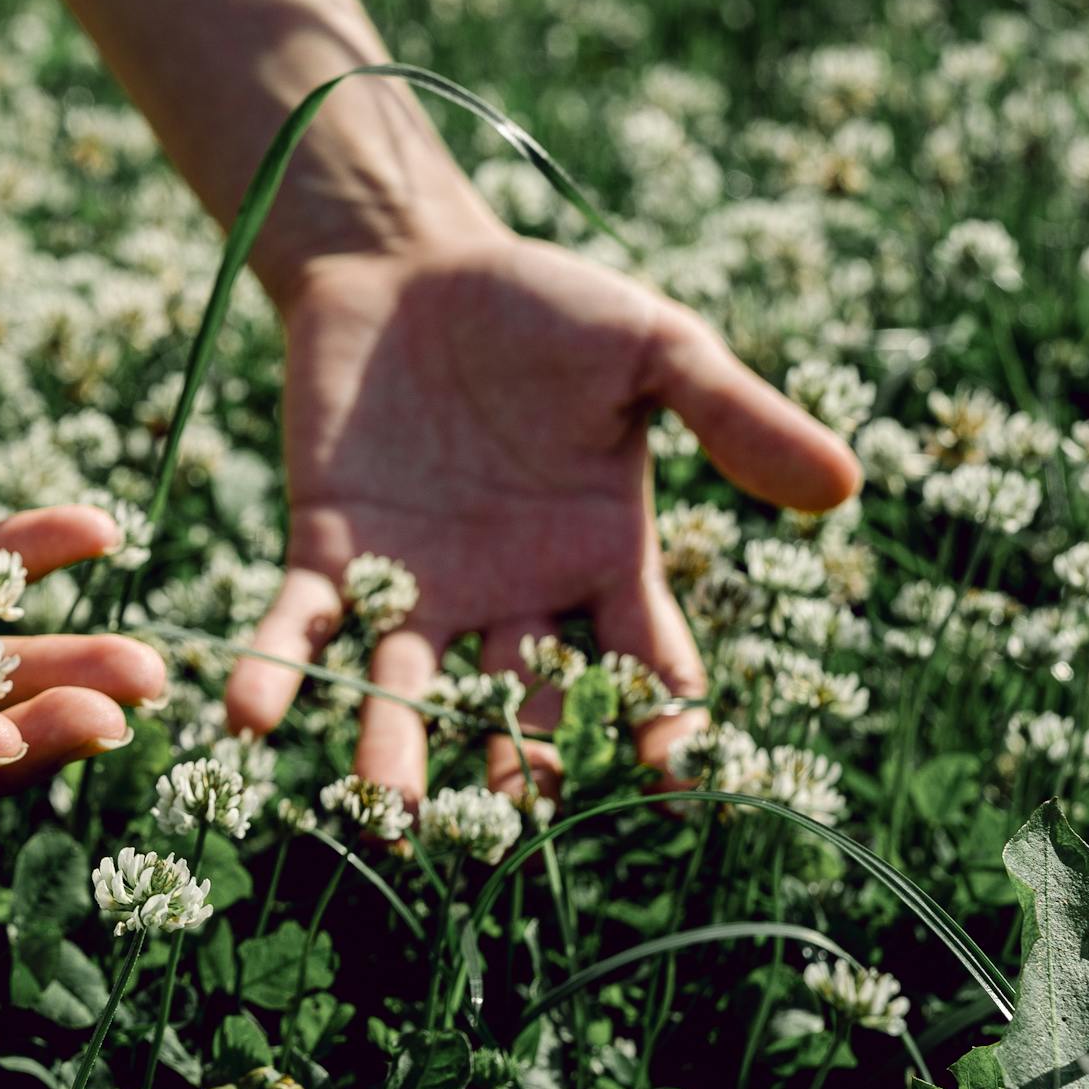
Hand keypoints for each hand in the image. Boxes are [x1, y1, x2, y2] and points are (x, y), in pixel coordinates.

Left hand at [224, 233, 861, 797]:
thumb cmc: (544, 306)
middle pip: (517, 706)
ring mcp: (417, 585)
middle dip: (516, 768)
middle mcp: (511, 598)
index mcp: (602, 564)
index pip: (642, 671)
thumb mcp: (652, 349)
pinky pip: (299, 626)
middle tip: (510, 826)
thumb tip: (842, 485)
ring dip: (392, 753)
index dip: (661, 728)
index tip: (675, 785)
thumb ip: (733, 415)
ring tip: (382, 818)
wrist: (411, 262)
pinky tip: (247, 717)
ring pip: (406, 690)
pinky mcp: (328, 551)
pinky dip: (275, 672)